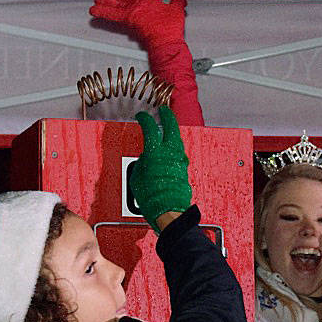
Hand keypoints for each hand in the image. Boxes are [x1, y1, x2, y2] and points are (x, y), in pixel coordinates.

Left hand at [90, 0, 185, 47]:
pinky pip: (109, 14)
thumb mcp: (177, 11)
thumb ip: (177, 4)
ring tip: (96, 0)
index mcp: (147, 0)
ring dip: (103, 1)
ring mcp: (130, 11)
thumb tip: (181, 1)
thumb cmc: (170, 28)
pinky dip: (100, 11)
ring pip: (112, 3)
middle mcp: (136, 4)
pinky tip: (93, 11)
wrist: (166, 39)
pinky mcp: (126, 20)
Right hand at [132, 107, 191, 231]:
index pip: (150, 128)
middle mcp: (171, 152)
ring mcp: (180, 159)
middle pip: (171, 126)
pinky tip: (170, 149)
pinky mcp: (184, 168)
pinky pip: (179, 153)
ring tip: (167, 129)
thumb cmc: (153, 197)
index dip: (144, 119)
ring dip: (172, 132)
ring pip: (177, 139)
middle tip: (164, 111)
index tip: (142, 116)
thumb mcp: (137, 177)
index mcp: (155, 151)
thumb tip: (145, 160)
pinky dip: (174, 147)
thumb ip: (142, 163)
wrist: (169, 210)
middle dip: (167, 116)